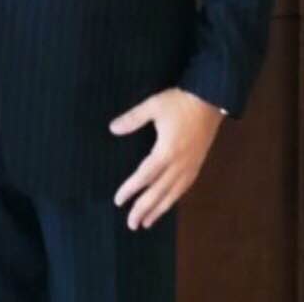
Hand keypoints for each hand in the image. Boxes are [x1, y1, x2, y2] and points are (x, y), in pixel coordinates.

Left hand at [110, 87, 224, 229]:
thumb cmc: (180, 103)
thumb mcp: (153, 106)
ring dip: (159, 210)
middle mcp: (179, 164)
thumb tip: (112, 128)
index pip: (145, 176)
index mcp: (166, 151)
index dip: (131, 189)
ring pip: (172, 194)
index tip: (118, 201)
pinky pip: (183, 188)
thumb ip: (133, 119)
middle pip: (159, 192)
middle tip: (131, 224)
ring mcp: (190, 167)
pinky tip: (167, 204)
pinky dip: (173, 200)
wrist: (211, 100)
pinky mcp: (197, 165)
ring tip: (146, 223)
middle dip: (144, 209)